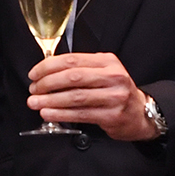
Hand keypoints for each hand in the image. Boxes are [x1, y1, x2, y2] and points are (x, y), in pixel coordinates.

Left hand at [27, 52, 152, 140]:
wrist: (140, 113)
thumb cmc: (115, 91)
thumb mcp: (103, 72)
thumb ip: (80, 68)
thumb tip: (47, 72)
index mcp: (107, 61)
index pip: (73, 60)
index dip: (49, 66)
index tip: (34, 74)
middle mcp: (113, 76)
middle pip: (73, 77)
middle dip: (47, 83)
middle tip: (33, 89)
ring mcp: (114, 96)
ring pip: (75, 97)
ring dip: (51, 100)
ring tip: (35, 103)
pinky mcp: (112, 115)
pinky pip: (80, 114)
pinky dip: (61, 114)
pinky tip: (48, 113)